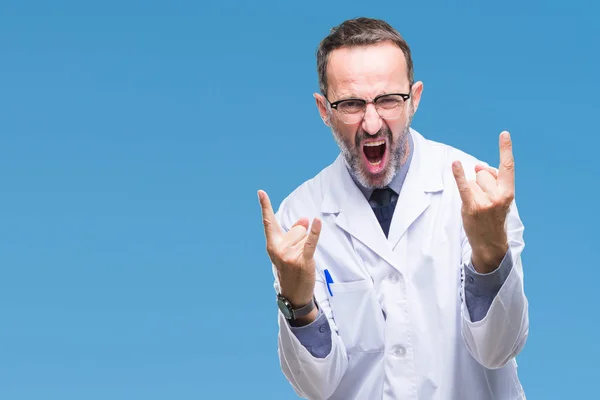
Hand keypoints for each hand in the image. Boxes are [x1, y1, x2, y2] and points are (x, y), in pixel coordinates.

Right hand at [258, 190, 321, 307]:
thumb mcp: (287, 251)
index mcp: (272, 245)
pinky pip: (310, 242)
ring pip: (304, 237)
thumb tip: (306, 219)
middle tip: (298, 257)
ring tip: (302, 261)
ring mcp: (290, 255)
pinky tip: (317, 221)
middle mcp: (278, 249)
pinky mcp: (303, 260)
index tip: (261, 192)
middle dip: (301, 239)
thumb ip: (295, 233)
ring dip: (307, 247)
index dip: (265, 206)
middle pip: (297, 230)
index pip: (269, 223)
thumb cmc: (291, 270)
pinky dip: (315, 232)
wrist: (294, 294)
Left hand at [452, 131, 514, 273]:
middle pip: (483, 173)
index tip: (504, 134)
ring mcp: (485, 202)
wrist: (490, 243)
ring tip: (477, 206)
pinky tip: (454, 164)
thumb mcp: (500, 199)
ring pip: (472, 181)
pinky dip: (458, 175)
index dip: (506, 149)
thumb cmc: (494, 217)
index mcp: (508, 192)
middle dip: (480, 182)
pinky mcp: (472, 207)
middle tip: (484, 201)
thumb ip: (491, 180)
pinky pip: (464, 186)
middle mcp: (498, 195)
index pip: (507, 167)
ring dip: (471, 190)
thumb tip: (476, 165)